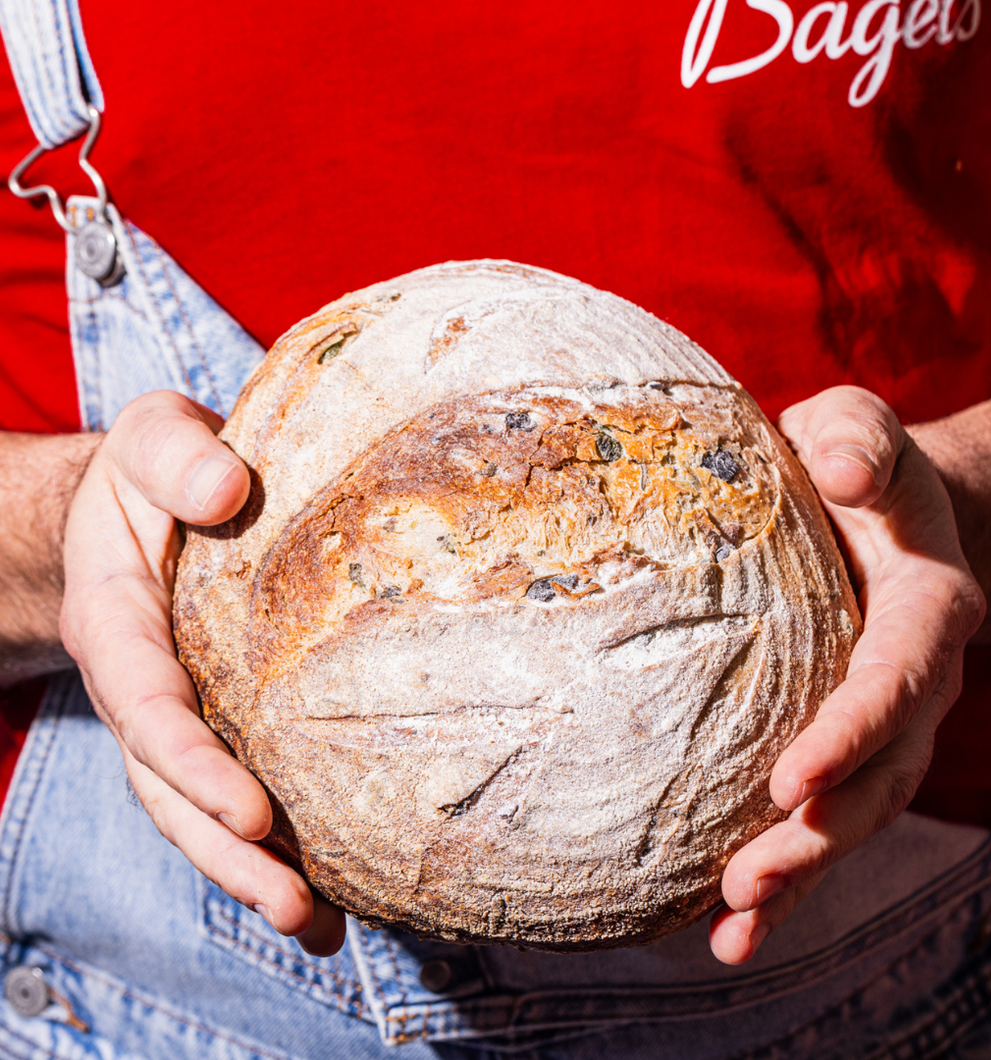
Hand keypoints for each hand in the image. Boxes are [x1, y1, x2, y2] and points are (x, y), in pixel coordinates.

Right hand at [59, 391, 344, 955]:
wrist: (140, 501)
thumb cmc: (153, 468)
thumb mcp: (152, 437)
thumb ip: (175, 456)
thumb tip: (228, 487)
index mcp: (119, 619)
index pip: (149, 703)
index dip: (193, 762)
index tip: (254, 812)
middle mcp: (143, 682)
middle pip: (171, 786)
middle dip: (227, 853)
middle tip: (298, 910)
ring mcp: (179, 709)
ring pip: (199, 807)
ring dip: (254, 871)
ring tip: (321, 927)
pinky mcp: (219, 717)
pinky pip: (237, 785)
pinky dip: (276, 839)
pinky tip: (334, 884)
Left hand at [709, 386, 985, 963]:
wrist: (870, 506)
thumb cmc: (853, 464)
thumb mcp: (857, 429)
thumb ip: (859, 440)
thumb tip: (842, 470)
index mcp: (924, 609)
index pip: (891, 682)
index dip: (849, 735)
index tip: (789, 779)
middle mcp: (916, 679)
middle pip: (880, 774)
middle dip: (818, 833)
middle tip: (747, 879)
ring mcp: (882, 721)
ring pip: (854, 811)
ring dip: (799, 871)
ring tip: (734, 921)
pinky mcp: (840, 739)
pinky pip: (818, 812)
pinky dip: (784, 875)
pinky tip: (729, 926)